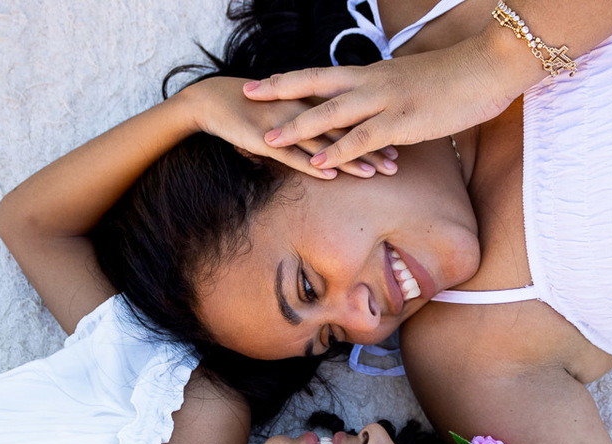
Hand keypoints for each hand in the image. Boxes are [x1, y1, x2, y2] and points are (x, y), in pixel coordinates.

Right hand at [181, 77, 397, 179]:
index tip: (400, 142)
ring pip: (322, 144)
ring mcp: (283, 124)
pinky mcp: (263, 139)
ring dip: (349, 159)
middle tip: (396, 163)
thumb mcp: (287, 108)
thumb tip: (335, 133)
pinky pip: (291, 155)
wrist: (211, 100)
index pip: (349, 114)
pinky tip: (329, 176)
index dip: (374, 128)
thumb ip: (311, 117)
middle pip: (343, 129)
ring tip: (374, 173)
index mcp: (309, 99)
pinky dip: (311, 164)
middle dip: (370, 146)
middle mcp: (301, 109)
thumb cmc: (252, 106)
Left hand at [242, 34, 514, 169]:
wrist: (489, 67)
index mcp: (375, 73)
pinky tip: (315, 163)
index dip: (293, 78)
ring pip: (331, 112)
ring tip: (266, 137)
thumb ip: (394, 99)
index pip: (325, 74)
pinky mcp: (401, 121)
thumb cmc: (459, 78)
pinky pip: (360, 139)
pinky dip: (335, 151)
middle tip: (246, 94)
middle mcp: (373, 82)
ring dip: (297, 126)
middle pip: (316, 83)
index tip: (264, 81)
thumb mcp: (417, 86)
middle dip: (279, 90)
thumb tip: (385, 116)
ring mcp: (385, 101)